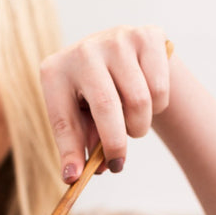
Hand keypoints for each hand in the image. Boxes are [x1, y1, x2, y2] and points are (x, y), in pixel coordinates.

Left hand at [40, 25, 170, 182]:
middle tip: (117, 164)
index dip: (70, 153)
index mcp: (55, 73)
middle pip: (107, 108)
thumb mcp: (77, 119)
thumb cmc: (91, 97)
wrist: (121, 56)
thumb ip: (77, 146)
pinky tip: (147, 101)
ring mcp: (117, 40)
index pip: (63, 121)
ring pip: (139, 102)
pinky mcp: (148, 36)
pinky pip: (160, 89)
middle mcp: (83, 51)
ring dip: (138, 127)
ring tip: (130, 125)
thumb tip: (74, 176)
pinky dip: (157, 108)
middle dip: (115, 145)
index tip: (75, 178)